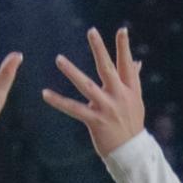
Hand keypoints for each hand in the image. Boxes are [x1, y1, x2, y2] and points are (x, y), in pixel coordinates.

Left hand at [42, 27, 145, 158]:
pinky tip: (45, 94)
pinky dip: (59, 101)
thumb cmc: (132, 123)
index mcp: (129, 89)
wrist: (131, 152)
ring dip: (72, 71)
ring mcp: (107, 108)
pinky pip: (74, 109)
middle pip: (107, 68)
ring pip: (86, 85)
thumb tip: (137, 61)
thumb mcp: (136, 100)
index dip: (124, 47)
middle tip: (92, 31)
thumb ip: (133, 78)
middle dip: (99, 49)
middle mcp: (119, 96)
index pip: (126, 64)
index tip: (121, 30)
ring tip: (59, 58)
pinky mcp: (95, 120)